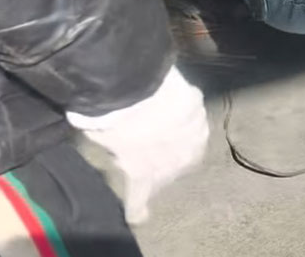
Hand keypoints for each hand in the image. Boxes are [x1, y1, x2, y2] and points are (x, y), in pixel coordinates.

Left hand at [67, 67, 208, 224]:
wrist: (139, 88)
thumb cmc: (113, 121)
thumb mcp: (104, 141)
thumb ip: (116, 151)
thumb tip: (117, 146)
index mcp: (145, 175)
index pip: (139, 203)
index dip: (137, 209)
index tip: (137, 215)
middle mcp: (176, 162)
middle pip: (173, 172)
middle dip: (164, 166)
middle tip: (152, 151)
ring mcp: (194, 136)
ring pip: (191, 145)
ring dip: (181, 141)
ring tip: (168, 127)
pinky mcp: (200, 111)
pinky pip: (194, 117)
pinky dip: (187, 116)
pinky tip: (175, 105)